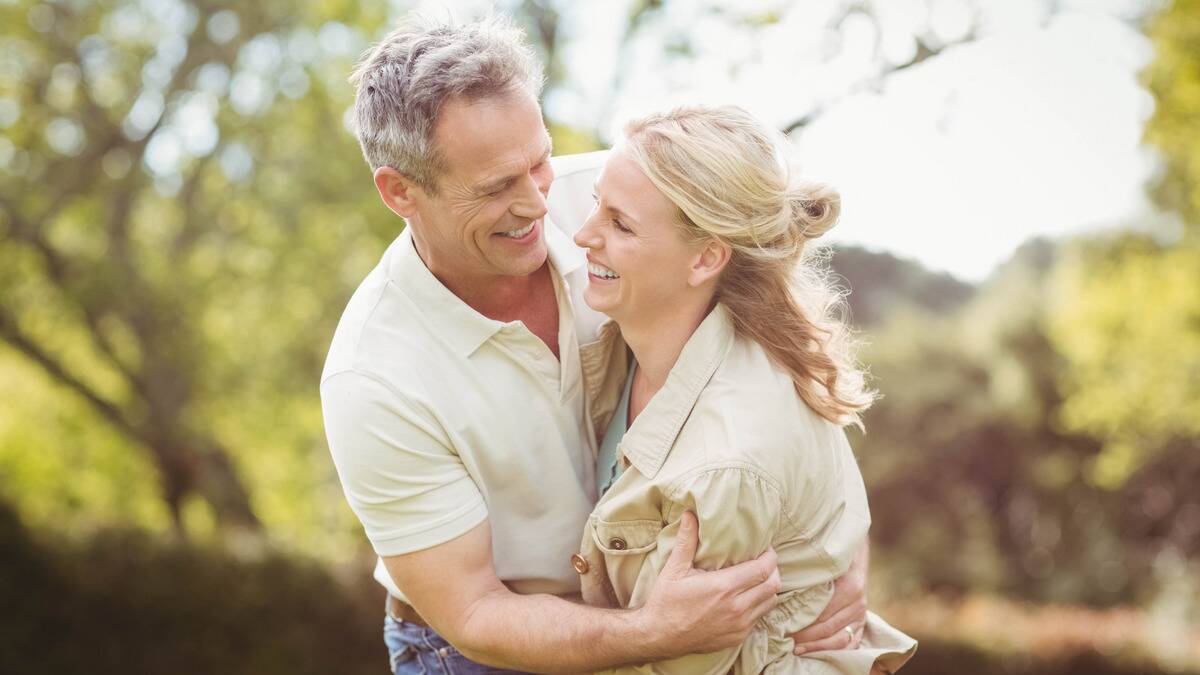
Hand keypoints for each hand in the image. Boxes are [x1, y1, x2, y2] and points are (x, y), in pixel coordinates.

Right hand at [637, 511, 781, 657]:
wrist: (659, 636)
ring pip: (770, 602)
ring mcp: (739, 625)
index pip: (763, 569)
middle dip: (773, 570)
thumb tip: (691, 514)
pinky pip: (759, 618)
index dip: (770, 556)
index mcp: (723, 587)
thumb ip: (687, 540)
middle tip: (764, 561)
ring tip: (756, 578)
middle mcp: (736, 607)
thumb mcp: (674, 568)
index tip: (765, 548)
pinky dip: (759, 605)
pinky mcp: (737, 637)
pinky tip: (746, 597)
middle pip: (773, 585)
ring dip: (768, 588)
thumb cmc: (665, 601)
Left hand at [789, 540, 868, 654]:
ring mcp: (862, 613)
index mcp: (850, 587)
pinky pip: (851, 643)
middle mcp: (858, 603)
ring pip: (840, 640)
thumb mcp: (823, 556)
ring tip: (797, 649)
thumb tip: (778, 577)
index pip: (823, 615)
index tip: (782, 627)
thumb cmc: (832, 552)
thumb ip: (808, 568)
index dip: (802, 624)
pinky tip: (816, 652)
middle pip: (828, 629)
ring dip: (817, 647)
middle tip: (785, 640)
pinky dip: (834, 651)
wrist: (854, 547)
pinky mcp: (863, 621)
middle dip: (805, 637)